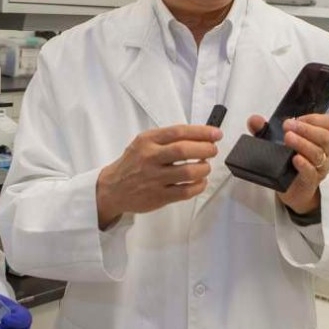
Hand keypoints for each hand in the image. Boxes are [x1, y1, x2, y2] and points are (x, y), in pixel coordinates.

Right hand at [96, 124, 222, 227]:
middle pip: (184, 150)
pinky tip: (200, 181)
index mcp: (147, 141)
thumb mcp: (143, 143)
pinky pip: (186, 192)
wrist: (113, 188)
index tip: (215, 134)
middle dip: (205, 149)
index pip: (178, 132)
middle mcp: (150, 158)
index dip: (201, 132)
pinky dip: (199, 186)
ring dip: (204, 168)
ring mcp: (154, 178)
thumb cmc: (133, 164)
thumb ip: (167, 139)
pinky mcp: (159, 196)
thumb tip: (200, 136)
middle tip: (212, 150)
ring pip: (188, 172)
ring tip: (205, 166)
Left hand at [247, 113, 328, 213]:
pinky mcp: (311, 181)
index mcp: (318, 138)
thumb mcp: (274, 143)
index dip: (316, 118)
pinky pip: (311, 171)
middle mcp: (323, 150)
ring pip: (318, 153)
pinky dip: (304, 164)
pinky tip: (295, 159)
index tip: (298, 118)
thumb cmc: (287, 162)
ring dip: (303, 143)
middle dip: (306, 129)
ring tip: (288, 138)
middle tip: (288, 126)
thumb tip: (254, 120)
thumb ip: (264, 130)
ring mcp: (319, 166)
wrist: (290, 189)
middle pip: (324, 136)